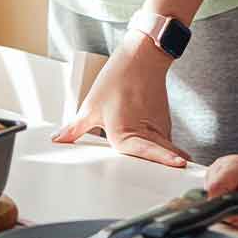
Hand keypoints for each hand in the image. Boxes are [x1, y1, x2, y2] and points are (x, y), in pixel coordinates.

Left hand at [51, 30, 187, 166]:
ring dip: (168, 158)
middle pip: (161, 155)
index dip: (163, 159)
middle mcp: (146, 132)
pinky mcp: (164, 122)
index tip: (178, 164)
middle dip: (168, 166)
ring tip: (176, 169)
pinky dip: (165, 148)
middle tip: (176, 178)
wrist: (140, 58)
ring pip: (166, 148)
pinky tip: (165, 153)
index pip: (145, 151)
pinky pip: (165, 140)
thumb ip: (74, 129)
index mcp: (125, 132)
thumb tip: (58, 139)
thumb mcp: (90, 106)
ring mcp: (159, 127)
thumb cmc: (117, 80)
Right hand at [204, 153, 237, 227]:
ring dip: (231, 210)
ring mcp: (220, 172)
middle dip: (230, 212)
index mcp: (236, 166)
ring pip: (213, 200)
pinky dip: (230, 207)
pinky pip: (218, 198)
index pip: (214, 190)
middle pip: (211, 197)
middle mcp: (223, 167)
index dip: (224, 209)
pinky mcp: (220, 180)